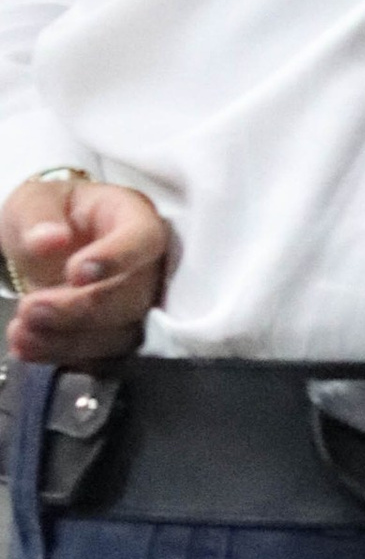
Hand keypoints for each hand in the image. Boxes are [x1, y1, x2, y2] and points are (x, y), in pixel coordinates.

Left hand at [2, 174, 172, 363]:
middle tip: (31, 309)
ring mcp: (139, 306)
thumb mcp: (36, 201)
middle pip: (133, 297)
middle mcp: (149, 266)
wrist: (47, 247)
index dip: (117, 258)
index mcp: (136, 219)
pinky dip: (63, 355)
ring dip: (69, 340)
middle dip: (80, 309)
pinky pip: (103, 357)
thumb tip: (49, 241)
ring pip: (121, 335)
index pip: (143, 239)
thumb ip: (39, 216)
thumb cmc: (51, 215)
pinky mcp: (119, 336)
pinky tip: (28, 347)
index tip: (75, 272)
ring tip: (22, 333)